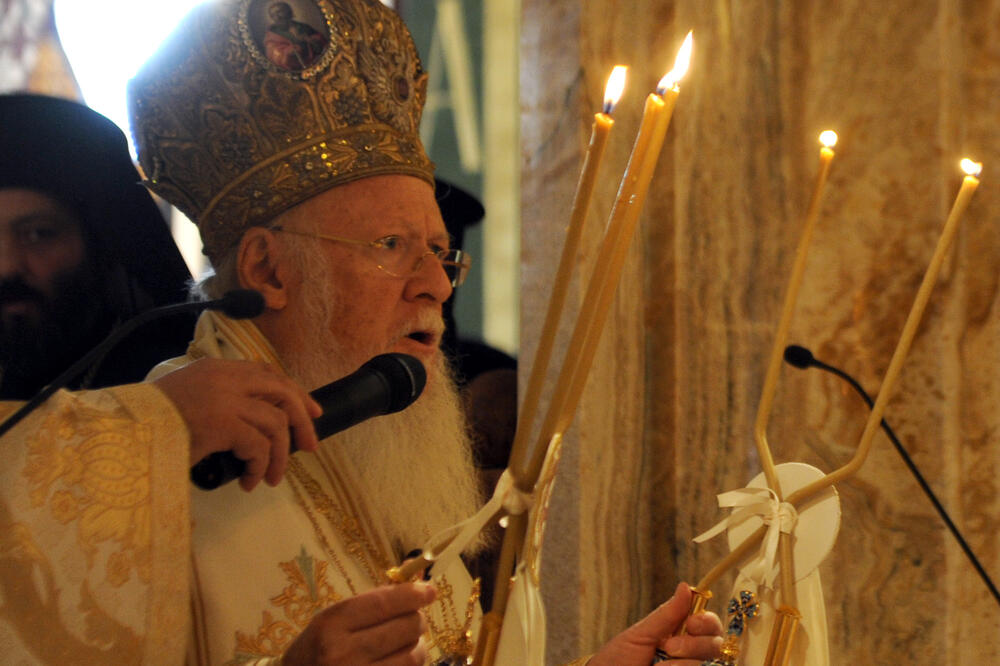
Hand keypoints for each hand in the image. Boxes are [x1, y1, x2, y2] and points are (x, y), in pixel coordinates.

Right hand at [153, 358, 321, 490]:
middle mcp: (225, 378)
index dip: (294, 392)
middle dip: (302, 420)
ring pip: (276, 423)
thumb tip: (255, 425)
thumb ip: (219, 400)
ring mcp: (225, 398)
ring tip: (271, 478)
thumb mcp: (187, 400)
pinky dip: (260, 466)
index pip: (266, 372)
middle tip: (309, 446)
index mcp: (216, 368)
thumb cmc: (148, 424)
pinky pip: (259, 446)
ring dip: (279, 455)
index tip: (310, 412)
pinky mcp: (222, 422)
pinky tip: (249, 481)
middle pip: (282, 391)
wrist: (119, 432)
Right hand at [282, 583, 435, 664]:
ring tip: (408, 642)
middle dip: (417, 619)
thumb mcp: (334, 618)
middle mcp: (343, 652)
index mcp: (331, 624)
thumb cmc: (317, 647)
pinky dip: (411, 663)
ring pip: (412, 655)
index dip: (412, 594)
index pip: (383, 603)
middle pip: (404, 627)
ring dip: (418, 645)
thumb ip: (374, 600)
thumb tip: (417, 576)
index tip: (429, 590)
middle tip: (414, 619)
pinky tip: (401, 659)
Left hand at [588, 582, 722, 665]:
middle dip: (695, 644)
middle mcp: (691, 657)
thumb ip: (667, 615)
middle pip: (717, 645)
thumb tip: (686, 586)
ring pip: (710, 664)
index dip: (707, 622)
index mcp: (682, 637)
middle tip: (668, 647)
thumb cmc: (617, 659)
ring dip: (683, 663)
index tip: (692, 622)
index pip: (711, 626)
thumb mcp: (640, 634)